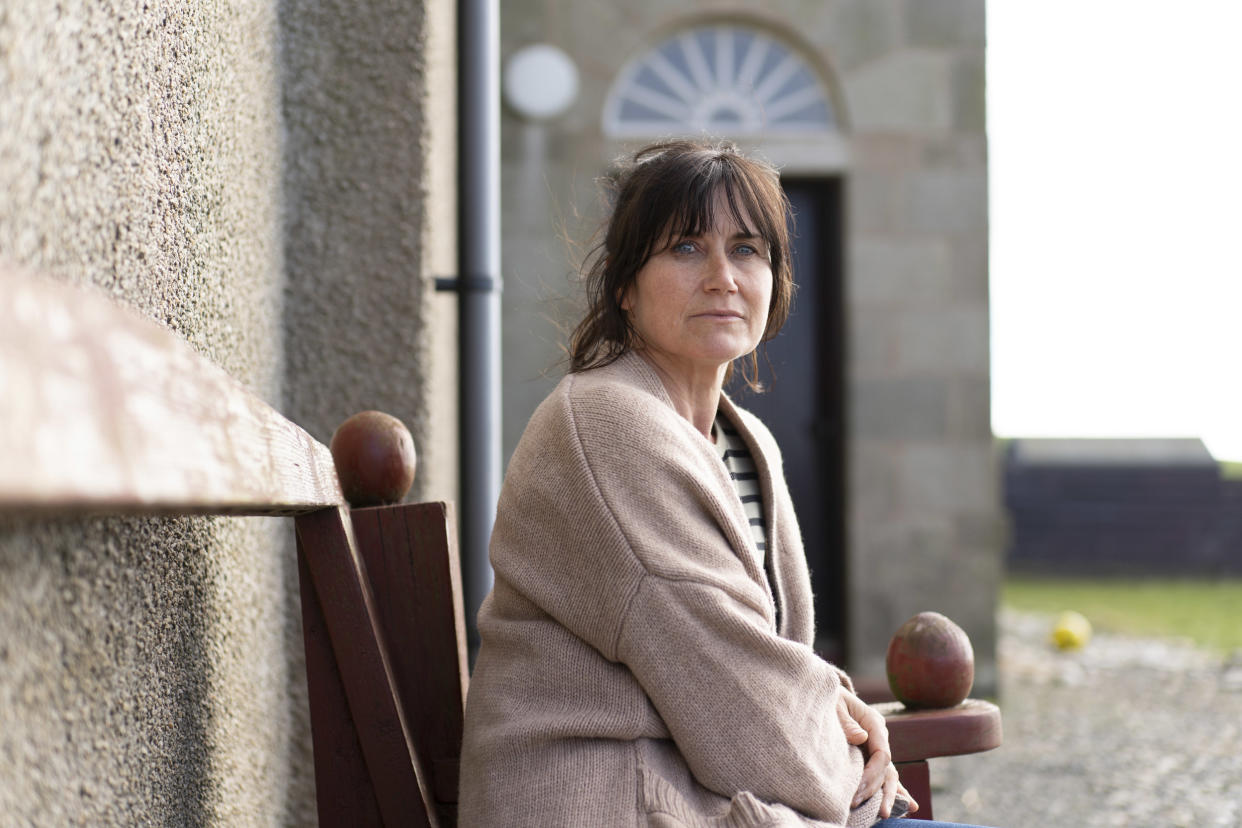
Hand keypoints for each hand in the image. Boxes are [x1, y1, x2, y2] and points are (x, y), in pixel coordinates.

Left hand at [836, 689, 918, 817]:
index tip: (857, 789)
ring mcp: (877, 747)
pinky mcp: (871, 755)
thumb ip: (846, 721)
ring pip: (888, 774)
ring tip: (885, 814)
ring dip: (888, 795)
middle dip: (878, 790)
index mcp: (873, 722)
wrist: (828, 695)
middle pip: (886, 768)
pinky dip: (894, 790)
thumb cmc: (829, 698)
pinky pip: (884, 774)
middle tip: (870, 810)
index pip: (881, 753)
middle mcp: (879, 737)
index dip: (872, 774)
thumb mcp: (834, 704)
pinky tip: (908, 806)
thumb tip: (861, 738)